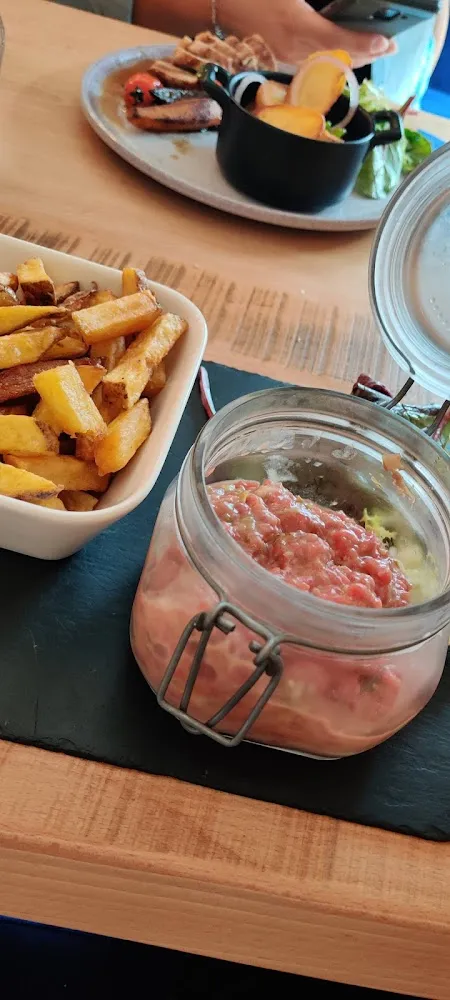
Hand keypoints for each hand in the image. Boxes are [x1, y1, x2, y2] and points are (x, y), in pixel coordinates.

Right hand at [220, 0, 396, 67]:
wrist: (214, 7)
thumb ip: (317, 6)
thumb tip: (332, 12)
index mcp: (299, 28)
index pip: (340, 41)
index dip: (365, 43)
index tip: (388, 42)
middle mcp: (296, 50)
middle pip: (341, 59)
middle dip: (368, 53)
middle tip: (390, 46)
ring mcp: (287, 60)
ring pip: (329, 66)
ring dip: (353, 59)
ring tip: (373, 50)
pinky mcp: (280, 63)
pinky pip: (314, 67)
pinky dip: (333, 61)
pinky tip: (343, 56)